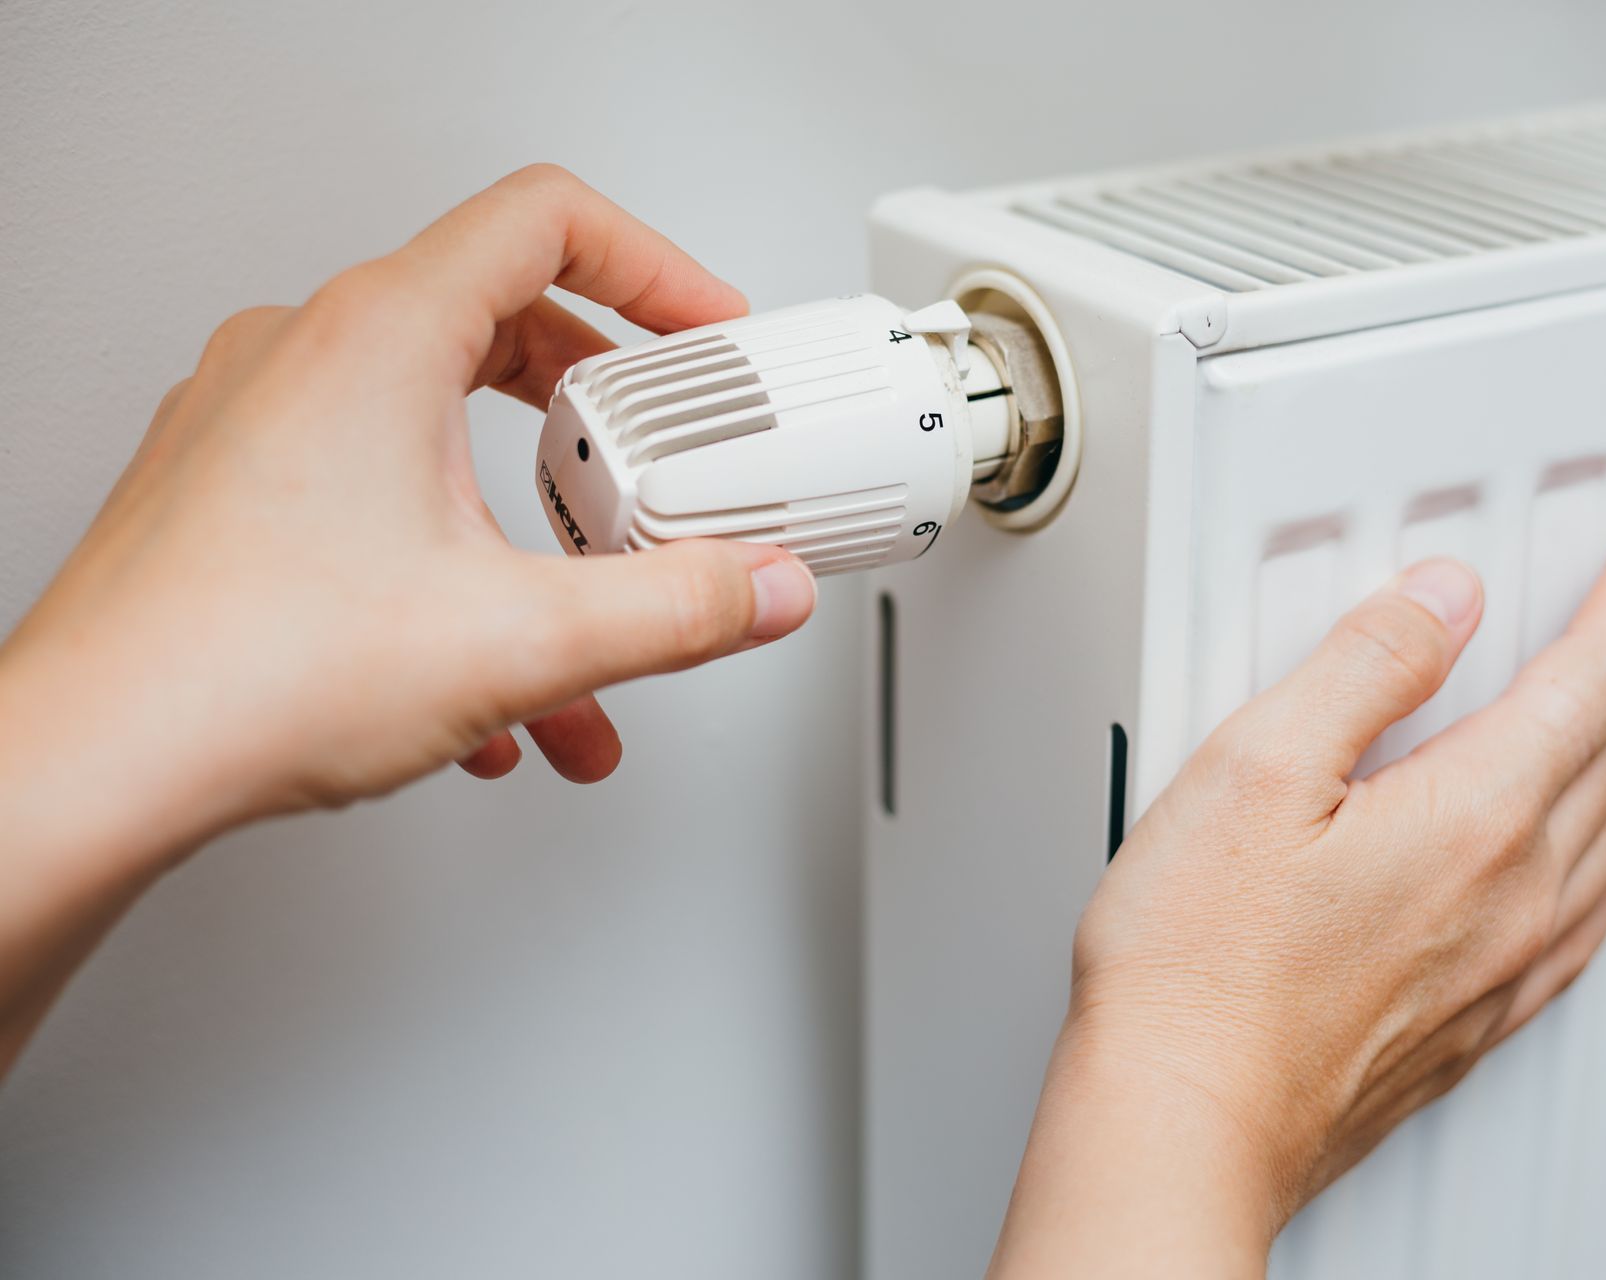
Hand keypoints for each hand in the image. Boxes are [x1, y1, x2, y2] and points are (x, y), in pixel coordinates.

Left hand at [0, 166, 815, 1070]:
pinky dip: (453, 560)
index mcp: (380, 336)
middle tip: (655, 470)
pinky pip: (378, 493)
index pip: (548, 222)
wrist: (92, 762)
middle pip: (501, 325)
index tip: (705, 326)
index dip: (654, 265)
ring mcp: (258, 420)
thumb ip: (674, 610)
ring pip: (438, 432)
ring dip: (527, 523)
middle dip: (601, 417)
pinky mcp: (233, 493)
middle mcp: (306, 354)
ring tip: (579, 620)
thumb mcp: (522, 641)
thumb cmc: (243, 670)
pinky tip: (486, 681)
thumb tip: (757, 588)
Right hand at [991, 504, 1605, 1277]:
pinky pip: (1595, 912)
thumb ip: (1363, 668)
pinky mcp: (1472, 1013)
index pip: (1590, 674)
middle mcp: (1511, 891)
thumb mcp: (1256, 770)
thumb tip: (1443, 599)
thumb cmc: (1196, 969)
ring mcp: (1501, 959)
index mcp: (1469, 817)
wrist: (1183, 1118)